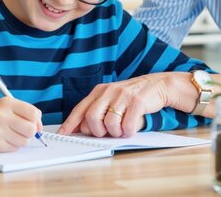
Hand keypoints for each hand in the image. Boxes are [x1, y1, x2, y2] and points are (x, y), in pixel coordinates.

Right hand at [0, 97, 42, 151]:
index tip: (33, 122)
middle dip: (30, 131)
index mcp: (7, 103)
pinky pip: (15, 148)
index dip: (37, 120)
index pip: (33, 113)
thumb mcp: (8, 105)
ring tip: (12, 134)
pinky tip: (5, 139)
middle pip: (31, 129)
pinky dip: (13, 145)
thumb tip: (39, 128)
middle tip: (23, 130)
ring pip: (24, 141)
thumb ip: (26, 112)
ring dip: (21, 139)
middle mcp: (2, 116)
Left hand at [58, 73, 181, 137]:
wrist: (158, 85)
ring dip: (116, 133)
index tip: (62, 135)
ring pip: (109, 123)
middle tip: (107, 133)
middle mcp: (109, 91)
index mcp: (100, 91)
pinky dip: (128, 131)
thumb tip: (82, 130)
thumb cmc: (133, 98)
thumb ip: (99, 112)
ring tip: (122, 130)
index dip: (70, 124)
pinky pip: (127, 125)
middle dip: (98, 132)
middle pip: (92, 118)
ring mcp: (123, 95)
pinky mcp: (137, 101)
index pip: (80, 109)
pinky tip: (132, 128)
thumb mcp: (113, 101)